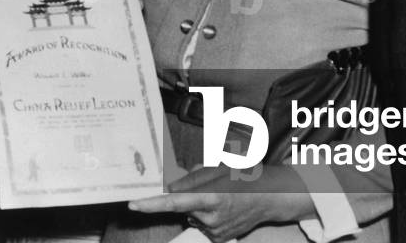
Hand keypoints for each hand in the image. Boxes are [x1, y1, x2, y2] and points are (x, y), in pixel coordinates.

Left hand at [128, 164, 314, 242]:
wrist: (271, 197)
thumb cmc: (245, 177)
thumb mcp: (218, 169)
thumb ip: (192, 178)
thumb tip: (170, 187)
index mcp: (211, 197)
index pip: (174, 201)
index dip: (152, 204)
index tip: (134, 204)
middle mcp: (212, 218)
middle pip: (184, 207)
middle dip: (188, 196)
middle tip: (209, 185)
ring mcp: (216, 231)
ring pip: (192, 216)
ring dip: (198, 206)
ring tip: (220, 195)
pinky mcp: (220, 238)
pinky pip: (202, 224)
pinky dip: (206, 215)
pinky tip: (223, 207)